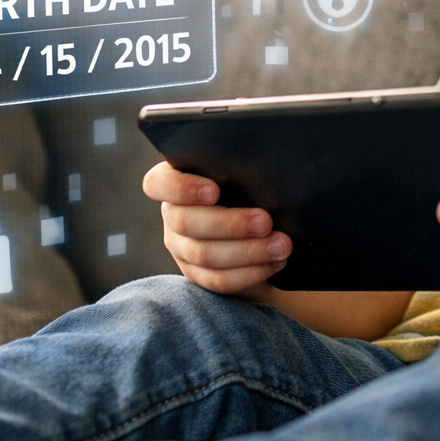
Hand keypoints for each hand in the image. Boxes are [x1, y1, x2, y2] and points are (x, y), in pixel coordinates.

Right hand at [143, 162, 290, 294]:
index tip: (214, 191)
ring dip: (248, 251)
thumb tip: (267, 161)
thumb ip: (240, 163)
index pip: (158, 184)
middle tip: (266, 222)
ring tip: (281, 245)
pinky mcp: (198, 273)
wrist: (263, 219)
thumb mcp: (243, 168)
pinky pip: (218, 279)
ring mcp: (181, 247)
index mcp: (174, 181)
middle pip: (185, 223)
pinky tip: (275, 262)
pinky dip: (250, 272)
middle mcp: (172, 214)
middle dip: (229, 224)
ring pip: (204, 255)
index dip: (182, 189)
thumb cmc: (252, 181)